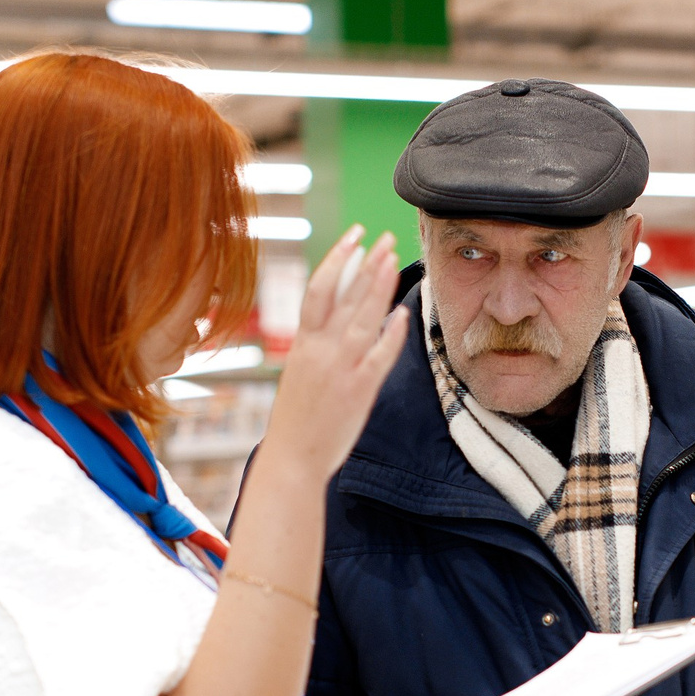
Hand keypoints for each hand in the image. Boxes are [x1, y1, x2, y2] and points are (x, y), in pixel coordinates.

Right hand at [261, 227, 408, 481]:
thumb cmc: (296, 419)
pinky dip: (391, 332)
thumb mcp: (300, 373)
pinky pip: (379, 354)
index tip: (354, 237)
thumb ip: (319, 345)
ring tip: (394, 259)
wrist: (292, 458)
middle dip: (367, 262)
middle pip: (345, 296)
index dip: (338, 258)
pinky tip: (402, 313)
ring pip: (363, 317)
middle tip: (385, 237)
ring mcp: (340, 369)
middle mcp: (320, 350)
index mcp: (302, 344)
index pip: (320, 289)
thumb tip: (340, 318)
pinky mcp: (358, 390)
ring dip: (379, 286)